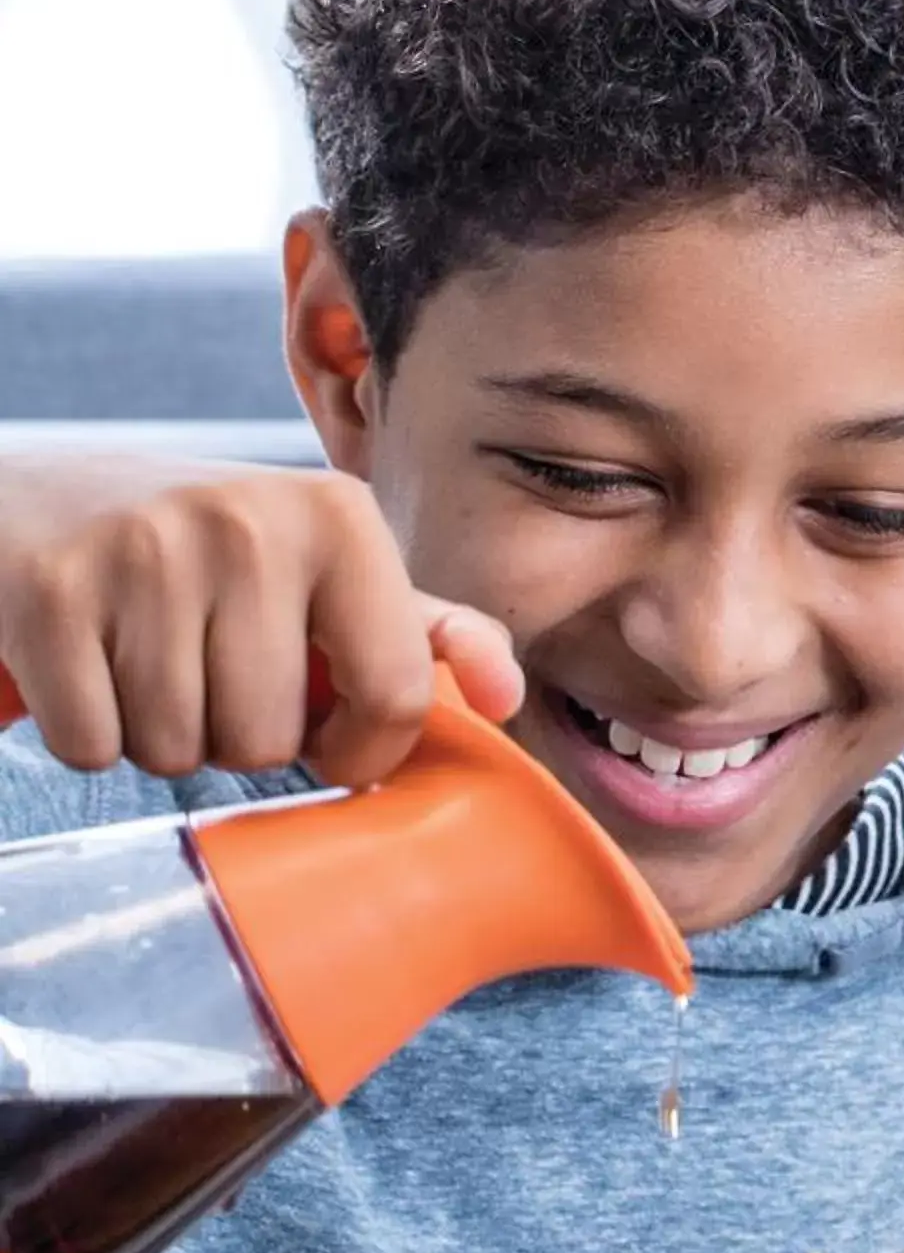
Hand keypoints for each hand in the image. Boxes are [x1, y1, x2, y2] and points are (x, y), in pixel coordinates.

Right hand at [0, 452, 520, 788]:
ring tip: (150, 659)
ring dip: (161, 736)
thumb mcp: (326, 565)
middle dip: (236, 736)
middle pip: (270, 743)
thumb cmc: (206, 553)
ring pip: (178, 753)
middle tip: (208, 669)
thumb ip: (423, 628)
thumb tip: (507, 692)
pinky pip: (93, 747)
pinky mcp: (48, 592)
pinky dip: (89, 733)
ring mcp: (143, 551)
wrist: (35, 499)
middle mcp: (250, 522)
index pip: (397, 696)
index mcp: (340, 515)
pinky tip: (90, 663)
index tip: (326, 733)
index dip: (360, 750)